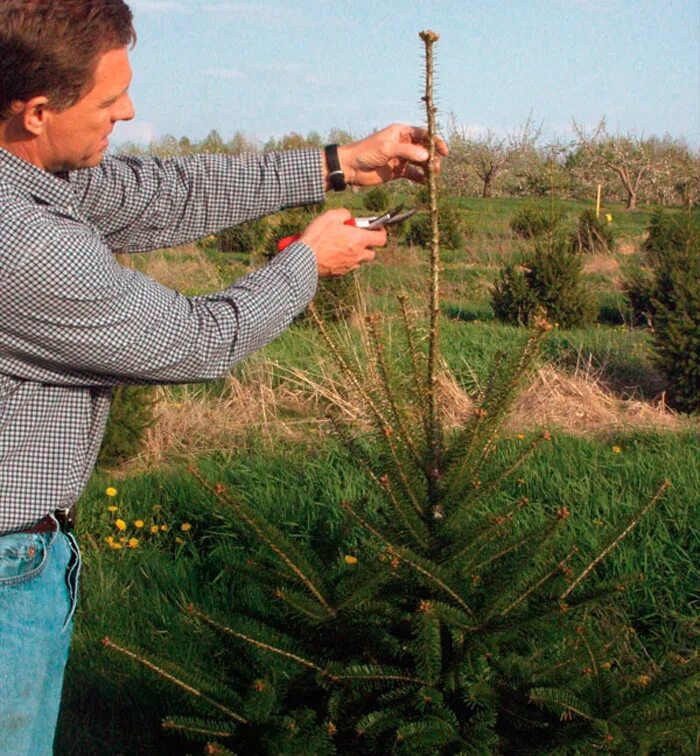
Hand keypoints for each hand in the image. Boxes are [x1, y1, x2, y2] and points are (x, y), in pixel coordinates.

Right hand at [299, 208, 385, 276]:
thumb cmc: (318, 237)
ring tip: (343, 246)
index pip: (381, 239)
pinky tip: (334, 254)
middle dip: (367, 245)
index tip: (376, 228)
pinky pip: (348, 266)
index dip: (380, 232)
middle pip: (372, 253)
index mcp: (359, 240)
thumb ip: (345, 214)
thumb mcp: (331, 216)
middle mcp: (358, 255)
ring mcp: (350, 266)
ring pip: (360, 261)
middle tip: (356, 237)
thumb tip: (348, 217)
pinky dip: (346, 261)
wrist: (305, 258)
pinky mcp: (340, 273)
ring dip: (356, 254)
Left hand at [332, 123, 448, 187]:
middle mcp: (403, 144)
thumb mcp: (387, 148)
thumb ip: (407, 151)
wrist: (351, 167)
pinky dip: (420, 178)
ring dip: (428, 168)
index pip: (423, 134)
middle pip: (425, 148)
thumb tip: (426, 155)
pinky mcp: (398, 171)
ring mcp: (401, 158)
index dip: (435, 141)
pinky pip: (414, 174)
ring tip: (432, 175)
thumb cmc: (366, 152)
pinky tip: (425, 182)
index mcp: (401, 132)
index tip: (444, 151)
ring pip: (421, 162)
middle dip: (433, 157)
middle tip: (436, 167)